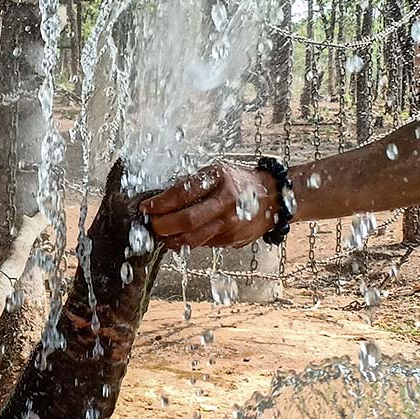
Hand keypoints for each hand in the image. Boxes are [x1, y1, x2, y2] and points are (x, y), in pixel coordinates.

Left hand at [139, 161, 277, 250]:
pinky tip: (178, 238)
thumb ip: (193, 185)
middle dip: (162, 225)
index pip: (183, 193)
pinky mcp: (232, 240)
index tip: (146, 207)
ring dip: (171, 239)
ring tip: (161, 234)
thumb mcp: (217, 173)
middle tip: (151, 224)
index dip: (161, 203)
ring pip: (192, 240)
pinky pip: (203, 245)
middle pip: (187, 221)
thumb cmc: (239, 182)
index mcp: (220, 180)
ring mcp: (230, 225)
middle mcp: (226, 203)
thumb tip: (162, 201)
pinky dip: (187, 242)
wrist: (273, 198)